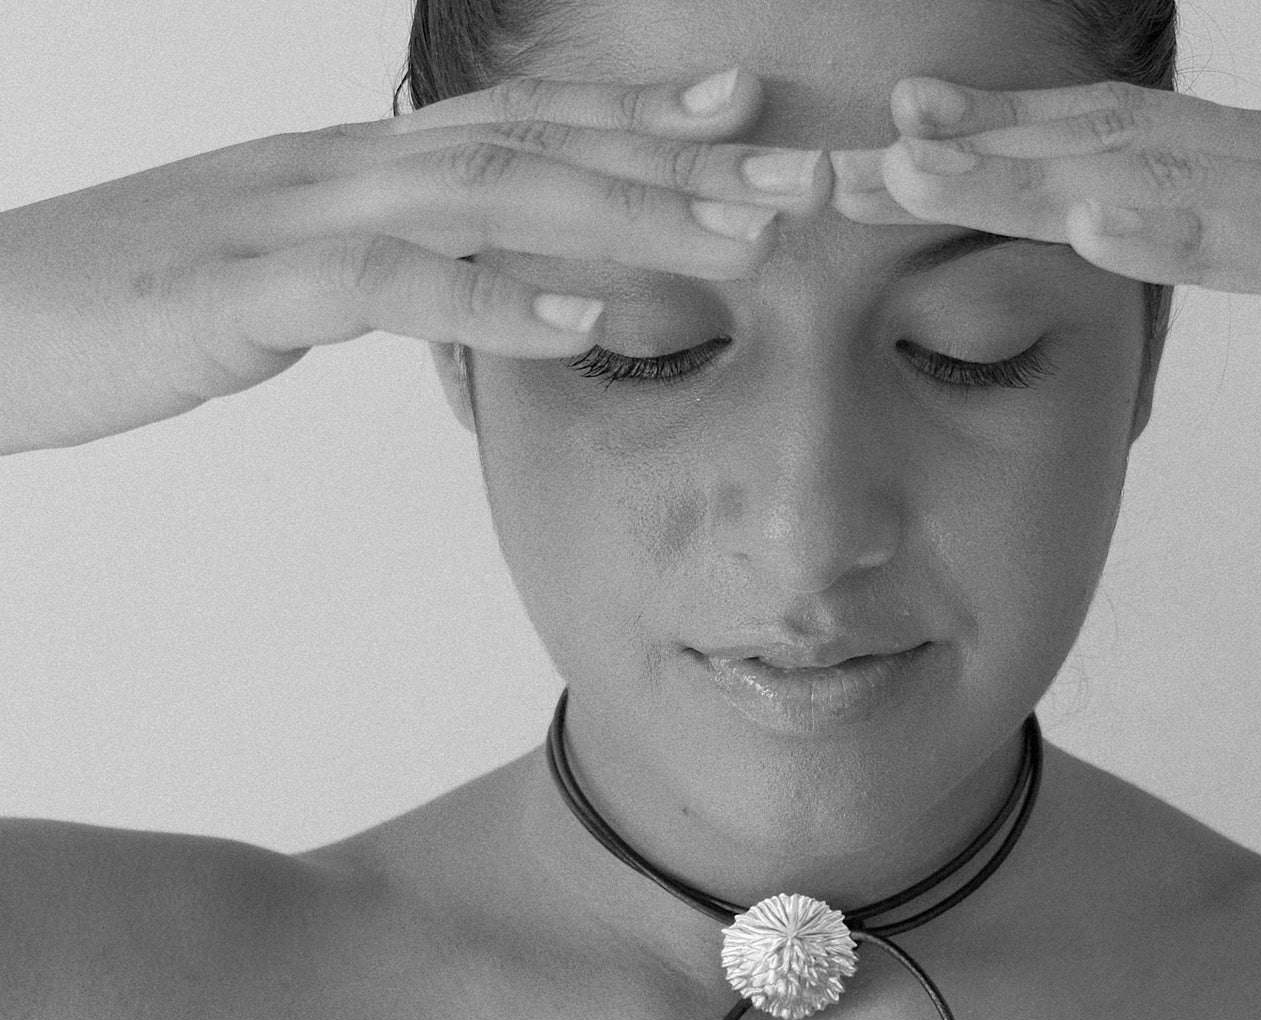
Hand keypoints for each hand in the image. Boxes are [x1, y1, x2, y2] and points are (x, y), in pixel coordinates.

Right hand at [0, 67, 829, 453]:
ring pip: (488, 200)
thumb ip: (369, 272)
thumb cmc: (121, 308)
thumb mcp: (269, 283)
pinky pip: (393, 290)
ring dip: (627, 216)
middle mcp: (336, 171)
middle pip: (535, 147)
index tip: (742, 121)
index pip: (516, 125)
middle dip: (678, 162)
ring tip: (742, 243)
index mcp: (346, 168)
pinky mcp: (248, 292)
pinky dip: (499, 302)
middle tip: (798, 178)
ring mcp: (293, 222)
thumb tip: (456, 287)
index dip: (636, 116)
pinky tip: (590, 321)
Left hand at [830, 77, 1260, 394]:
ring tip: (915, 170)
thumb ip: (1244, 240)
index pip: (1104, 148)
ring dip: (1027, 171)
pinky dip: (1174, 230)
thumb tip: (1150, 237)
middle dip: (966, 149)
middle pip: (1098, 146)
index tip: (885, 155)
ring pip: (1154, 177)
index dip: (991, 145)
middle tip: (846, 158)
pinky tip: (1090, 227)